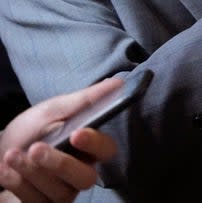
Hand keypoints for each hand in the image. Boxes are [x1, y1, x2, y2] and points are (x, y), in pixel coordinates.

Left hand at [0, 79, 120, 202]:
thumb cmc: (30, 131)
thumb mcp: (53, 111)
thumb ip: (85, 100)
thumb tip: (119, 82)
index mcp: (87, 148)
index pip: (106, 150)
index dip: (95, 144)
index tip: (77, 134)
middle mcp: (79, 173)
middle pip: (86, 178)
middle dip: (60, 164)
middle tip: (35, 149)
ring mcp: (61, 192)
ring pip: (60, 192)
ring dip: (32, 172)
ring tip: (12, 155)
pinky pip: (37, 202)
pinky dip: (19, 184)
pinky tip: (6, 171)